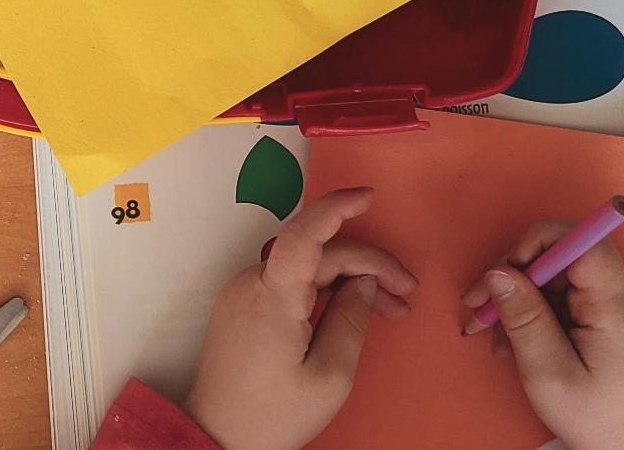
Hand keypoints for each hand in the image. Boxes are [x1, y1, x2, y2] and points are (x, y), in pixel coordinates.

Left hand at [184, 187, 417, 449]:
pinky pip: (290, 283)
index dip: (337, 208)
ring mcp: (243, 294)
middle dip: (368, 267)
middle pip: (318, 254)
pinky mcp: (243, 307)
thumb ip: (351, 320)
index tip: (368, 196)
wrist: (217, 437)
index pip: (304, 234)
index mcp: (272, 297)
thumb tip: (364, 283)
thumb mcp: (329, 375)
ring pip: (306, 268)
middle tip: (406, 296)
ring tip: (389, 309)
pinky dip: (323, 290)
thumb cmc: (271, 415)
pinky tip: (351, 310)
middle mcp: (252, 285)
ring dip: (349, 280)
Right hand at [461, 222, 623, 449]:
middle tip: (481, 316)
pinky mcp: (621, 311)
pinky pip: (574, 294)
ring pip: (562, 277)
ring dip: (525, 302)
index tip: (501, 277)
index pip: (580, 240)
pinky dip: (544, 312)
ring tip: (503, 342)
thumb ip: (524, 319)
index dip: (534, 245)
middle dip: (516, 281)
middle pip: (563, 257)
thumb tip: (498, 272)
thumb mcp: (549, 374)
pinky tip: (525, 341)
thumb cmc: (601, 420)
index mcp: (620, 304)